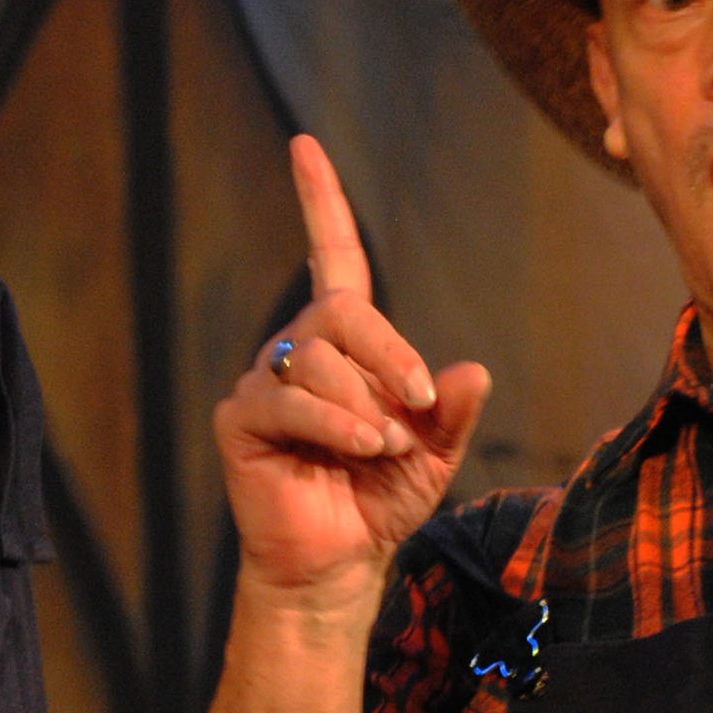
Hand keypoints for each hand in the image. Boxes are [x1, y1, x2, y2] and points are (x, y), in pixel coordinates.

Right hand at [216, 137, 488, 603]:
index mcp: (345, 345)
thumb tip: (472, 370)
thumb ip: (450, 411)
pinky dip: (336, 424)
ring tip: (382, 450)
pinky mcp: (241, 421)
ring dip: (366, 407)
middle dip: (389, 354)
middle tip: (415, 405)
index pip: (331, 255)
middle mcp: (298, 350)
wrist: (337, 567)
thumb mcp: (434, 454)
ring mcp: (263, 382)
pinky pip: (290, 399)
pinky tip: (360, 450)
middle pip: (341, 308)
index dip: (319, 202)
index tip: (305, 145)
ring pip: (319, 357)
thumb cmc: (379, 504)